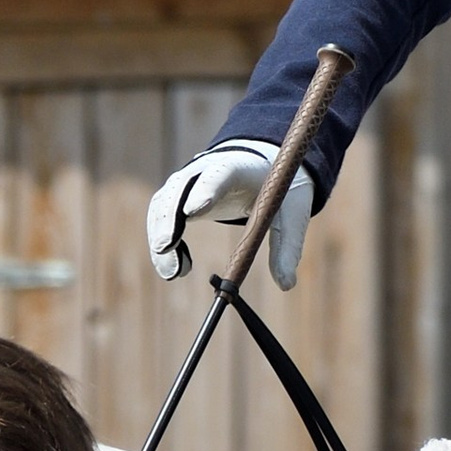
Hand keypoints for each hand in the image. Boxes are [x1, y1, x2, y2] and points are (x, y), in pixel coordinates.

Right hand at [145, 140, 313, 289]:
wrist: (258, 165)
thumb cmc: (274, 189)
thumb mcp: (290, 215)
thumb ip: (287, 246)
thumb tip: (286, 285)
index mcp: (238, 168)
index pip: (219, 173)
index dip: (206, 190)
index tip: (193, 213)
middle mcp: (205, 168)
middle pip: (180, 188)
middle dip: (169, 217)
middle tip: (166, 248)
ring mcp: (186, 180)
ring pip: (163, 203)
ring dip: (161, 236)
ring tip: (176, 272)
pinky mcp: (175, 195)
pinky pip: (160, 216)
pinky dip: (162, 243)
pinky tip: (177, 268)